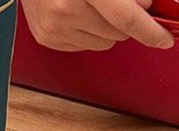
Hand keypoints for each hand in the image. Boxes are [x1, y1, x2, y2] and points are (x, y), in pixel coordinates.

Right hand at [21, 0, 174, 50]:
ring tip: (95, 9)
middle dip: (125, 21)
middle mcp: (67, 10)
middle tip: (118, 4)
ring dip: (106, 29)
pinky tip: (79, 15)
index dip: (149, 31)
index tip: (164, 38)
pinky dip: (88, 33)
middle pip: (117, 34)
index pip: (126, 19)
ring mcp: (54, 28)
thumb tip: (146, 6)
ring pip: (102, 44)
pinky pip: (83, 46)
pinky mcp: (47, 38)